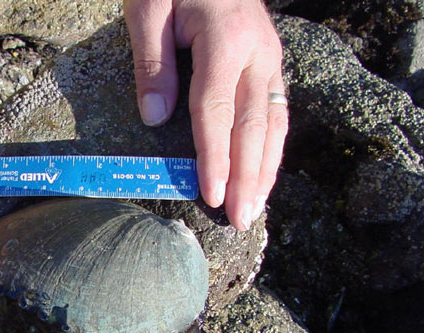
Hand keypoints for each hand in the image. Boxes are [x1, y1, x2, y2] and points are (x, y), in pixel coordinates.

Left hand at [124, 0, 287, 229]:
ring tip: (255, 210)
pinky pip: (276, 114)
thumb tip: (155, 118)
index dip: (214, 157)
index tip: (212, 195)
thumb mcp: (148, 8)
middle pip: (252, 126)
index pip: (216, 111)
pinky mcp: (270, 65)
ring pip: (272, 124)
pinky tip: (264, 174)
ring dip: (266, 171)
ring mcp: (269, 60)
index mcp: (225, 40)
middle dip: (248, 178)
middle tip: (241, 220)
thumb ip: (151, 63)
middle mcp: (257, 54)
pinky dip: (272, 149)